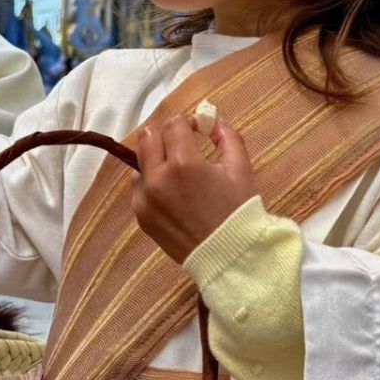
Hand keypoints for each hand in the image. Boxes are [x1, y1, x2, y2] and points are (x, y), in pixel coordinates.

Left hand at [131, 115, 258, 263]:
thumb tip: (213, 122)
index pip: (173, 124)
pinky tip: (172, 194)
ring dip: (155, 159)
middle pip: (148, 137)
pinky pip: (139, 188)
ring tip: (177, 172)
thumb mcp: (241, 169)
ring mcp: (145, 198)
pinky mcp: (141, 216)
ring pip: (139, 162)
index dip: (187, 123)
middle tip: (183, 145)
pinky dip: (151, 183)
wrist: (229, 256)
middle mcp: (157, 178)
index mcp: (183, 163)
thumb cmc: (238, 212)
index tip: (198, 131)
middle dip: (166, 135)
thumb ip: (227, 137)